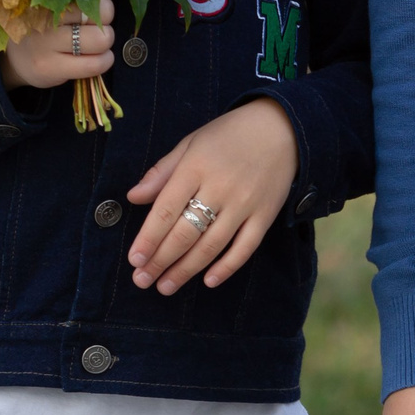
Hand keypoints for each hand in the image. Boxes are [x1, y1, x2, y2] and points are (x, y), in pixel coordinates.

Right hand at [0, 0, 115, 92]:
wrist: (16, 58)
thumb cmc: (46, 25)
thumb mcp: (59, 2)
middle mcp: (46, 16)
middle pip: (102, 11)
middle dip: (106, 20)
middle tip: (94, 26)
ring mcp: (47, 44)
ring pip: (101, 39)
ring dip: (105, 43)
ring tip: (95, 44)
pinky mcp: (51, 67)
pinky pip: (95, 65)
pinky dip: (105, 61)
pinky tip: (98, 58)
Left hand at [126, 99, 297, 293]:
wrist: (281, 128)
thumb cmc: (229, 135)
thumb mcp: (191, 143)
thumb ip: (162, 171)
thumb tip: (133, 196)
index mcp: (196, 166)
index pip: (166, 210)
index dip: (148, 238)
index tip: (134, 260)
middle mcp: (220, 187)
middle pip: (185, 233)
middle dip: (160, 261)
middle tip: (142, 280)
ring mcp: (245, 203)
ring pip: (211, 245)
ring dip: (186, 270)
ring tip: (165, 286)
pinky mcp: (266, 215)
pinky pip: (245, 247)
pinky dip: (227, 267)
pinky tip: (208, 281)